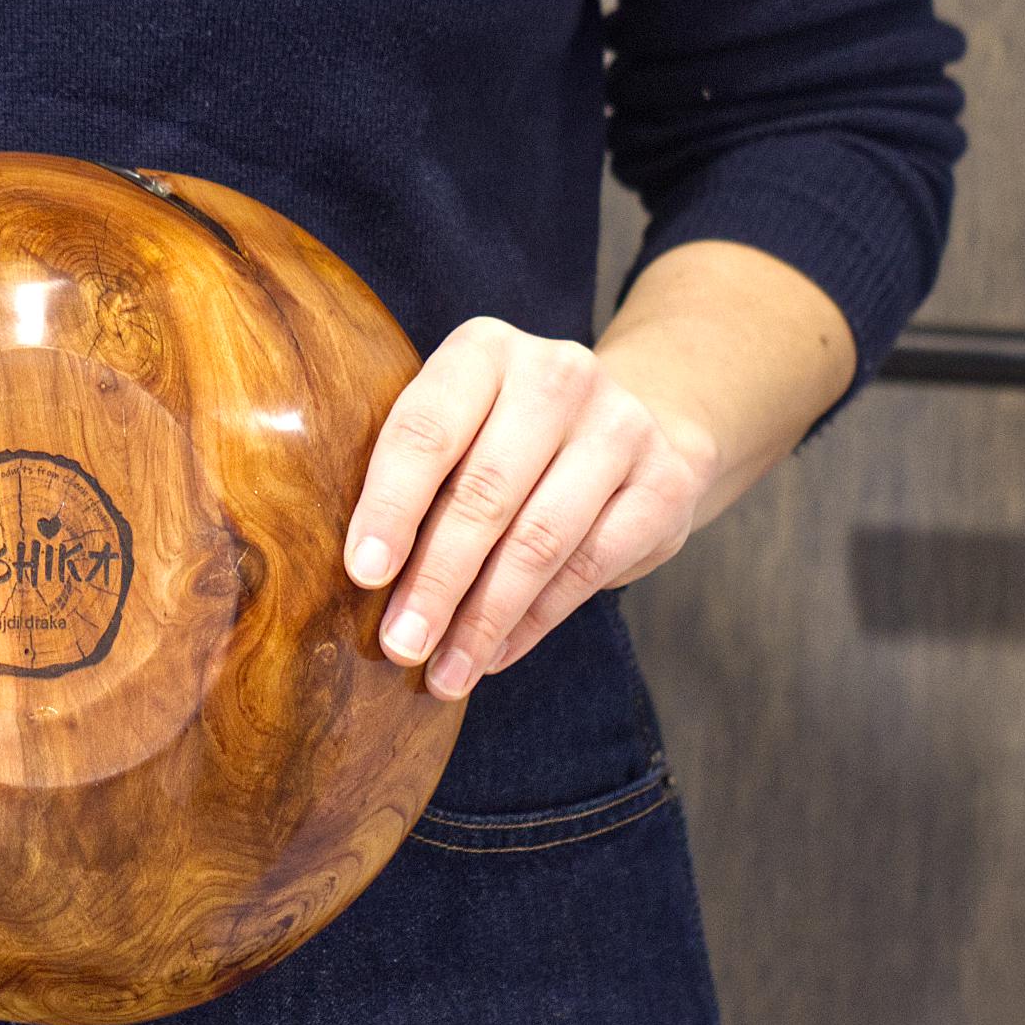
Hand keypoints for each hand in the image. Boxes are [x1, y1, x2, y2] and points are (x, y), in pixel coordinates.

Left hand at [342, 318, 721, 698]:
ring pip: (539, 539)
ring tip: (444, 673)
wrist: (635, 425)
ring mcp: (620, 426)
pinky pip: (589, 568)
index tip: (363, 574)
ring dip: (484, 618)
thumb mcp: (459, 428)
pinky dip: (534, 622)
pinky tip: (494, 656)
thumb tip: (359, 582)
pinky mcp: (665, 482)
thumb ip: (413, 479)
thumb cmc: (506, 439)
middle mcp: (557, 375)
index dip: (390, 506)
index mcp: (483, 351)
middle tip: (400, 645)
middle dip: (436, 581)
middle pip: (484, 493)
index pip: (427, 429)